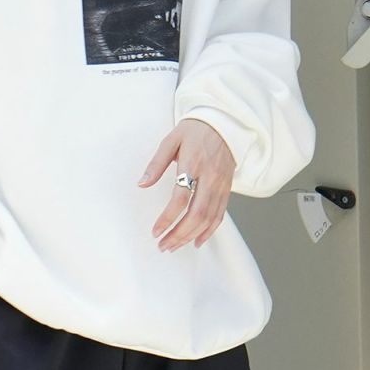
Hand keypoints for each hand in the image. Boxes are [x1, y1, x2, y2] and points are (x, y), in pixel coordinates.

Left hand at [138, 118, 235, 251]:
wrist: (225, 123)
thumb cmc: (194, 130)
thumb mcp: (171, 140)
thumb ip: (156, 163)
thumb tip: (142, 183)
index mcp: (193, 163)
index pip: (180, 198)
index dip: (167, 218)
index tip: (155, 231)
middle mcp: (210, 177)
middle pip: (196, 214)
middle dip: (178, 234)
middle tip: (163, 246)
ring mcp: (221, 185)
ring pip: (208, 218)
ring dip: (190, 236)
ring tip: (174, 246)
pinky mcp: (227, 189)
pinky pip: (219, 215)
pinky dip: (208, 232)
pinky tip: (196, 241)